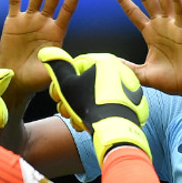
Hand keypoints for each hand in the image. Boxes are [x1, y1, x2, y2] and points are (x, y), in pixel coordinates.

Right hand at [0, 0, 83, 110]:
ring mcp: (28, 20)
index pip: (67, 10)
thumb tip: (77, 65)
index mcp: (57, 32)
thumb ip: (63, 64)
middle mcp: (44, 22)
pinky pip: (14, 2)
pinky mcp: (13, 22)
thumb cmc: (37, 78)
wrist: (16, 81)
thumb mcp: (53, 71)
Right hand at [39, 47, 149, 164]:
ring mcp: (129, 89)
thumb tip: (47, 53)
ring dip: (81, 108)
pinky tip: (88, 123)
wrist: (113, 130)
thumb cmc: (88, 105)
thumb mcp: (66, 84)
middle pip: (87, 83)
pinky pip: (111, 105)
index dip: (62, 83)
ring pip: (97, 96)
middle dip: (71, 99)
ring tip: (75, 119)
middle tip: (65, 110)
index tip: (56, 96)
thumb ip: (57, 67)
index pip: (77, 67)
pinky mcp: (134, 105)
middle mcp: (121, 71)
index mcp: (106, 61)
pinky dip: (98, 113)